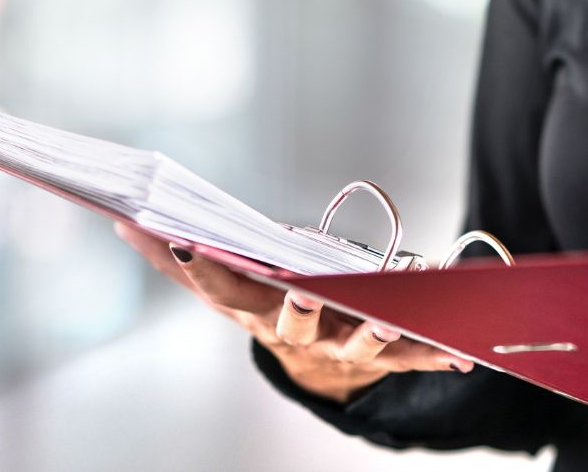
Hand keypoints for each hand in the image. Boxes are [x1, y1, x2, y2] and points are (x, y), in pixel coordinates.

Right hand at [114, 223, 472, 402]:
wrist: (319, 368)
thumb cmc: (268, 311)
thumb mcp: (223, 285)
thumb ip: (174, 258)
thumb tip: (123, 220)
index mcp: (254, 311)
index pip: (222, 290)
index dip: (202, 271)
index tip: (185, 244)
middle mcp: (297, 332)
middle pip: (295, 323)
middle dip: (298, 309)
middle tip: (301, 292)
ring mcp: (342, 345)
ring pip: (360, 341)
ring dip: (374, 333)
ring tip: (388, 320)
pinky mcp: (384, 354)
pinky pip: (413, 356)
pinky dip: (438, 355)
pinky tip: (463, 356)